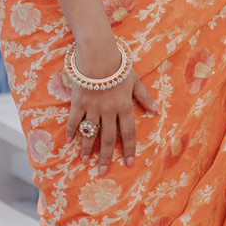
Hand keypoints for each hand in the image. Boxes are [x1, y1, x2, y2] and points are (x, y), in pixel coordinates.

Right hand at [65, 35, 158, 172]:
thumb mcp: (135, 80)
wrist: (98, 53)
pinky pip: (74, 121)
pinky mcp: (78, 102)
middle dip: (106, 157)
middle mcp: (109, 111)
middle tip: (102, 172)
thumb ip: (144, 97)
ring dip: (87, 149)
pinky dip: (71, 132)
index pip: (129, 133)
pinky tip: (69, 142)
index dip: (129, 149)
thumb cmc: (118, 65)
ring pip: (90, 133)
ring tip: (84, 162)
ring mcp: (92, 108)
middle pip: (108, 139)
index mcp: (124, 106)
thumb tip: (156, 110)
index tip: (129, 163)